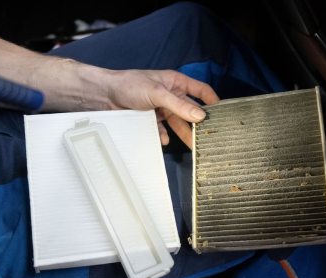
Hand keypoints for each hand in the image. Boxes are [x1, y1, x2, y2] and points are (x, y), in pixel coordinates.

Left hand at [96, 69, 218, 147]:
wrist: (102, 95)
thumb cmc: (128, 85)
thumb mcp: (157, 93)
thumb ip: (179, 105)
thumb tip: (201, 116)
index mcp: (175, 82)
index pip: (201, 90)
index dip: (212, 101)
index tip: (223, 115)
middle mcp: (170, 95)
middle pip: (190, 111)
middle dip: (198, 124)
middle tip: (208, 137)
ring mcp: (160, 108)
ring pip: (177, 123)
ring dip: (183, 133)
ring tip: (193, 146)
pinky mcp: (149, 120)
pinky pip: (162, 131)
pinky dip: (164, 136)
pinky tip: (165, 141)